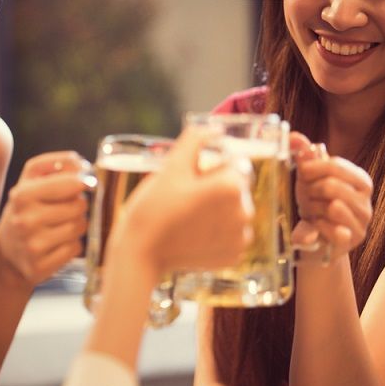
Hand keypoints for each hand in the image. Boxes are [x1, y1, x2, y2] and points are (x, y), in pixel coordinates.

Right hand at [0, 151, 87, 284]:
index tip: (83, 184)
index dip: (83, 182)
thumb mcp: (30, 183)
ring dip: (77, 225)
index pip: (71, 183)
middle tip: (66, 209)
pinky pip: (75, 248)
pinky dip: (72, 245)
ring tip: (61, 226)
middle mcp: (25, 220)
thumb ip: (56, 166)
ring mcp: (32, 245)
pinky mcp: (40, 266)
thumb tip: (83, 164)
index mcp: (22, 194)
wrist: (7, 255)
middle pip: (79, 206)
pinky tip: (58, 244)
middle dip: (78, 206)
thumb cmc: (25, 212)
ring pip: (79, 227)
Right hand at [112, 127, 253, 274]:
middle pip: (236, 189)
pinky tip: (195, 234)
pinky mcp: (233, 256)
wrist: (141, 253)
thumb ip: (196, 139)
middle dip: (216, 189)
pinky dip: (217, 234)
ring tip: (189, 218)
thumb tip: (216, 129)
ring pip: (234, 212)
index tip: (190, 180)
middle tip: (186, 200)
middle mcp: (244, 213)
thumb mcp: (171, 165)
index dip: (211, 169)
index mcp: (232, 186)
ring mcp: (240, 238)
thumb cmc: (153, 207)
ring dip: (218, 211)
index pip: (233, 165)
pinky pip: (231, 236)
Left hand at [290, 133, 372, 260]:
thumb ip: (304, 156)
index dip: (312, 167)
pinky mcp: (352, 241)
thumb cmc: (314, 205)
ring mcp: (362, 223)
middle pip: (332, 185)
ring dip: (313, 208)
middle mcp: (366, 201)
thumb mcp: (309, 180)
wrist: (315, 240)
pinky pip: (332, 228)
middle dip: (311, 191)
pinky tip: (315, 225)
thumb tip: (294, 137)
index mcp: (360, 180)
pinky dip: (317, 226)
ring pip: (333, 206)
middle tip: (306, 196)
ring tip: (311, 211)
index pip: (336, 165)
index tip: (301, 172)